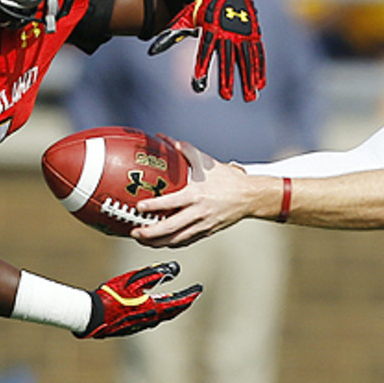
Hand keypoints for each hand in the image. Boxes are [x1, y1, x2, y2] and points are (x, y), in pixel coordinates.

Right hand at [76, 261, 201, 338]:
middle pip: (173, 311)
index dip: (191, 294)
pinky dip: (157, 311)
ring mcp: (142, 325)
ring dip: (170, 307)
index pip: (180, 301)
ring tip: (174, 300)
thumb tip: (175, 268)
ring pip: (161, 315)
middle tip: (189, 295)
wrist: (93, 316)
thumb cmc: (113, 296)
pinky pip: (150, 318)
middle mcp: (152, 320)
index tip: (199, 288)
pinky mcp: (132, 327)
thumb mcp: (135, 280)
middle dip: (182, 302)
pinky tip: (152, 307)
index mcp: (155, 308)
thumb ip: (156, 273)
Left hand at [131, 139, 260, 247]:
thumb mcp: (205, 162)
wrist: (248, 196)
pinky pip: (184, 241)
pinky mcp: (205, 232)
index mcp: (196, 194)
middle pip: (170, 228)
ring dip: (156, 242)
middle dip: (149, 232)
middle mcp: (198, 212)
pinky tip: (160, 241)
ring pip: (175, 239)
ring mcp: (202, 225)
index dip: (153, 206)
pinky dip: (170, 243)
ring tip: (142, 239)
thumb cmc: (228, 180)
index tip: (139, 207)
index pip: (170, 203)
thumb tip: (166, 139)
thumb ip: (184, 150)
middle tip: (135, 230)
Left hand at [148, 0, 265, 101]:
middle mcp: (227, 31)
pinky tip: (260, 86)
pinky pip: (257, 54)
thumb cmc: (201, 7)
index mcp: (210, 28)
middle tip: (226, 96)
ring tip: (249, 97)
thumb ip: (171, 35)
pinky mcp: (252, 34)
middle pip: (227, 58)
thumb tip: (151, 51)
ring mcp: (242, 33)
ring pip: (246, 59)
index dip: (202, 64)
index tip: (198, 81)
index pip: (205, 49)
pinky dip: (260, 69)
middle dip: (227, 78)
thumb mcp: (184, 17)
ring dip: (248, 79)